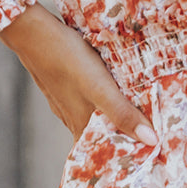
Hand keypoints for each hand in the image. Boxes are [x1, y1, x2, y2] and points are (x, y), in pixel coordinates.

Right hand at [0, 1, 157, 145]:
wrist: (32, 31)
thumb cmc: (67, 59)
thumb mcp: (100, 88)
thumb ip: (122, 114)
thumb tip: (152, 141)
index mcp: (81, 126)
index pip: (105, 153)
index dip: (127, 156)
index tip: (151, 156)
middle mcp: (72, 118)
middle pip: (102, 134)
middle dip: (124, 136)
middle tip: (153, 135)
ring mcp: (65, 101)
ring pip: (95, 116)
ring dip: (115, 118)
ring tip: (140, 115)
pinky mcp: (64, 84)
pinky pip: (88, 100)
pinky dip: (103, 101)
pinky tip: (114, 91)